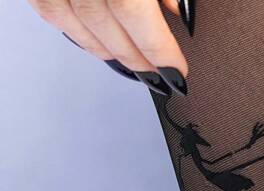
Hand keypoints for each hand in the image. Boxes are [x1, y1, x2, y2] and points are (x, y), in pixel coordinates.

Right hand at [27, 0, 193, 94]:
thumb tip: (182, 14)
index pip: (135, 15)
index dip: (160, 51)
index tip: (178, 73)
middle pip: (106, 29)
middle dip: (138, 59)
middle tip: (160, 76)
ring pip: (77, 27)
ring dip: (108, 52)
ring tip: (135, 68)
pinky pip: (51, 11)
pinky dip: (78, 33)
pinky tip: (97, 43)